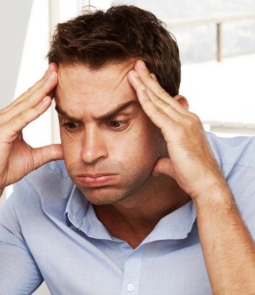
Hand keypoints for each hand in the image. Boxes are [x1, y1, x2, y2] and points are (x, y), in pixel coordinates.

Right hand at [0, 63, 62, 195]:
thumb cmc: (4, 169)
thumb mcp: (34, 158)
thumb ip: (49, 151)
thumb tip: (65, 149)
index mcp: (11, 120)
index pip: (31, 100)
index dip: (44, 87)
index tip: (58, 76)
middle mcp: (5, 117)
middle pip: (28, 96)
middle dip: (44, 82)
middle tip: (58, 67)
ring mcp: (2, 123)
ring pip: (26, 104)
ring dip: (41, 90)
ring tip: (55, 78)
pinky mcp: (2, 132)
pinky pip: (22, 119)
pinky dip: (34, 110)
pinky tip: (46, 101)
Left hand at [128, 60, 225, 200]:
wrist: (206, 184)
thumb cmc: (192, 176)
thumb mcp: (174, 165)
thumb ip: (164, 162)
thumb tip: (155, 166)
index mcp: (187, 123)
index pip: (167, 102)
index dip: (154, 89)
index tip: (145, 78)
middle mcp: (187, 118)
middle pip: (163, 95)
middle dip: (148, 79)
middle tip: (137, 65)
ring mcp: (183, 123)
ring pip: (159, 99)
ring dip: (144, 84)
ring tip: (133, 70)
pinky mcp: (177, 131)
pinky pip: (157, 112)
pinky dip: (146, 99)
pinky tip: (137, 88)